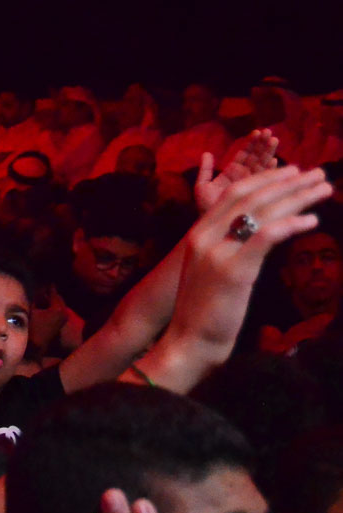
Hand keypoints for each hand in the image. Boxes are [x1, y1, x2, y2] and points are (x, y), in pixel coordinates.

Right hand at [170, 165, 332, 355]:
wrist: (188, 341)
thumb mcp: (212, 270)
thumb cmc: (205, 310)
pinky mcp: (233, 271)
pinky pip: (266, 236)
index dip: (266, 178)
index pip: (234, 193)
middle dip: (288, 182)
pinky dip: (292, 224)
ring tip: (323, 189)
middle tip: (317, 174)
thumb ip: (231, 247)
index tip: (293, 171)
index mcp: (198, 234)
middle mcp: (204, 237)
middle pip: (251, 197)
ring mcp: (217, 253)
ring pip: (261, 212)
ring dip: (297, 197)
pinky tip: (312, 219)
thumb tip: (263, 232)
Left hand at [194, 129, 278, 212]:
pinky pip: (266, 181)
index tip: (257, 132)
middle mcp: (245, 177)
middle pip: (256, 157)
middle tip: (269, 133)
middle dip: (263, 145)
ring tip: (274, 141)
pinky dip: (271, 171)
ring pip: (263, 166)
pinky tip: (275, 162)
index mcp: (232, 173)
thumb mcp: (202, 187)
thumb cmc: (206, 208)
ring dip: (269, 153)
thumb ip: (205, 171)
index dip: (251, 143)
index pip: (244, 155)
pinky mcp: (258, 193)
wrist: (212, 227)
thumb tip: (206, 153)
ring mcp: (252, 185)